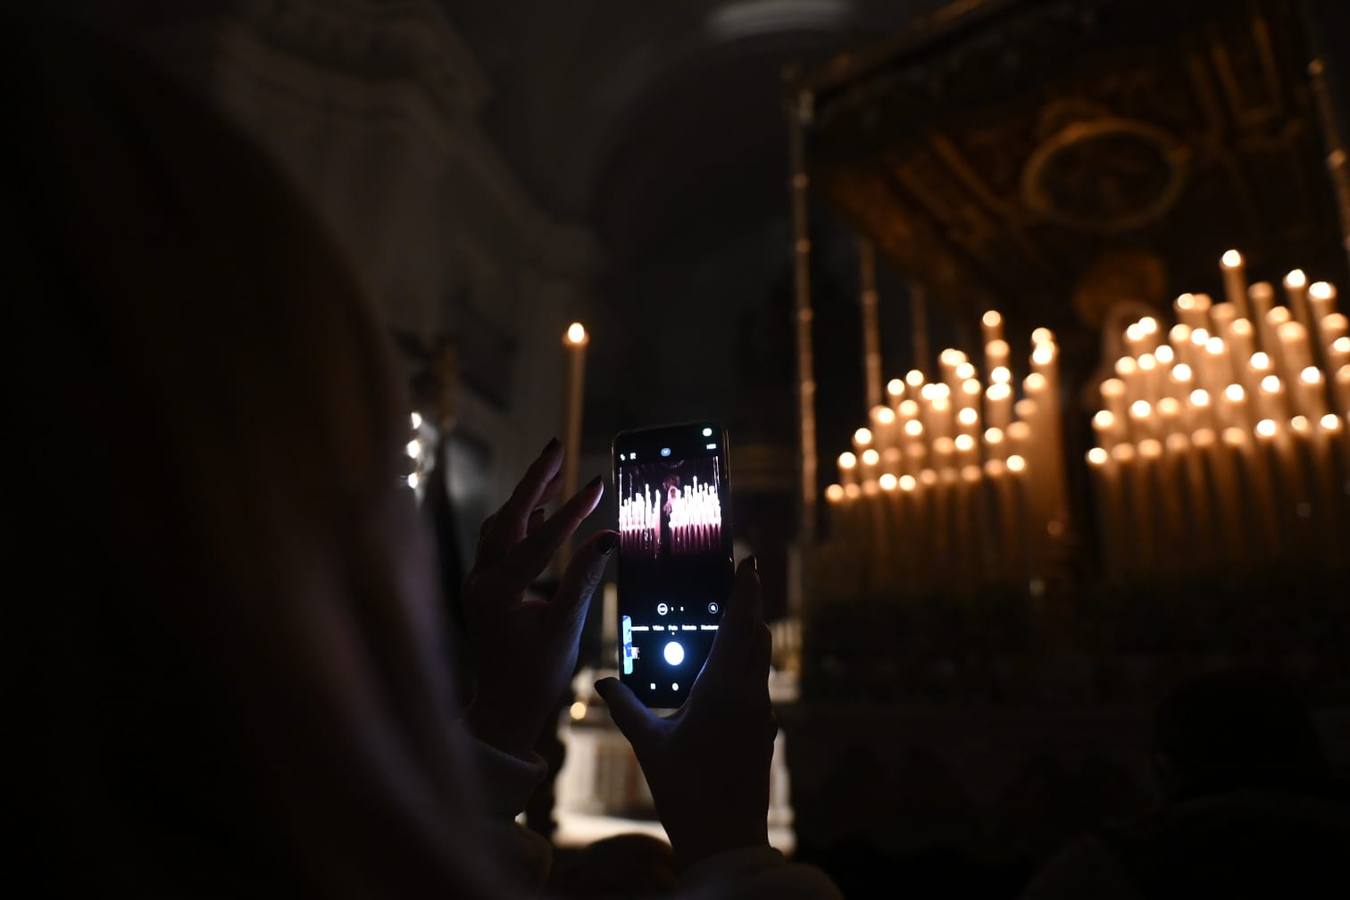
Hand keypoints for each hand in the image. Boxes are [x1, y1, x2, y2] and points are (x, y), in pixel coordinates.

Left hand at [464, 439, 615, 758]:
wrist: (503, 712)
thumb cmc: (535, 677)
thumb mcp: (566, 629)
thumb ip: (583, 579)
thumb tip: (608, 537)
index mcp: (496, 592)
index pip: (538, 540)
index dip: (571, 512)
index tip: (598, 484)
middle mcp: (479, 581)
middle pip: (507, 516)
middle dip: (535, 480)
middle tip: (558, 446)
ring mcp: (477, 583)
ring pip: (500, 525)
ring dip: (526, 496)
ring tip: (553, 468)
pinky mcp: (483, 588)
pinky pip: (499, 541)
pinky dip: (520, 520)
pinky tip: (539, 508)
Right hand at [596, 557, 775, 868]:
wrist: (726, 840)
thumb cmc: (685, 791)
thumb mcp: (649, 745)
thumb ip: (625, 707)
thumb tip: (600, 682)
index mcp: (724, 689)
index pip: (740, 624)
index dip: (746, 590)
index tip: (749, 562)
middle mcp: (750, 695)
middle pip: (756, 637)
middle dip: (747, 607)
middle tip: (736, 580)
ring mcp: (762, 715)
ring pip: (760, 661)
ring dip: (748, 636)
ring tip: (729, 618)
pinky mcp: (764, 733)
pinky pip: (757, 686)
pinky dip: (745, 667)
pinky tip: (726, 672)